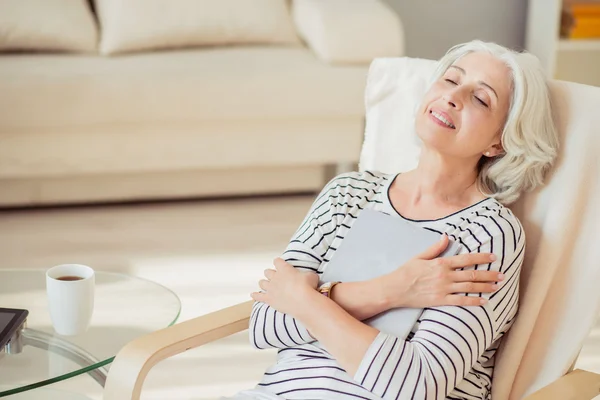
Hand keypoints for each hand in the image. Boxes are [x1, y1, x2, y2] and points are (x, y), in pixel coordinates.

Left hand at [250, 258, 319, 315]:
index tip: (280, 263)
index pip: (277, 261)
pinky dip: (255, 295)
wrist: (302, 301)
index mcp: (284, 269)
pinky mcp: (269, 299)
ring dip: (264, 283)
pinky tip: (252, 294)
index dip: (278, 262)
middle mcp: (275, 277)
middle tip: (275, 276)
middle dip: (270, 273)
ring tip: (266, 284)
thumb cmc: (308, 286)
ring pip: (262, 283)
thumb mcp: (312, 276)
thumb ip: (307, 275)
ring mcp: (271, 288)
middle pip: (268, 272)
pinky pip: (259, 296)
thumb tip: (309, 277)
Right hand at [382, 234, 502, 307]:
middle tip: (502, 275)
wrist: (395, 289)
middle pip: (472, 274)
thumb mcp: (420, 256)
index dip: (481, 257)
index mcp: (441, 263)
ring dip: (485, 287)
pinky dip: (474, 301)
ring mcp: (443, 289)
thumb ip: (436, 248)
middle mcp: (445, 276)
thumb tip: (447, 237)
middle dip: (489, 274)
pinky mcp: (440, 301)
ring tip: (497, 286)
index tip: (493, 257)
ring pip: (469, 287)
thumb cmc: (405, 272)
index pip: (466, 259)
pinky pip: (461, 301)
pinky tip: (484, 301)